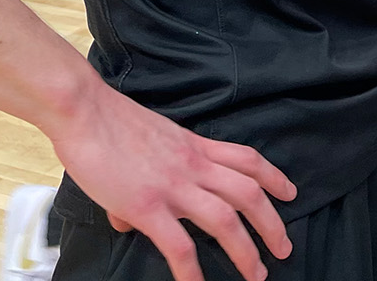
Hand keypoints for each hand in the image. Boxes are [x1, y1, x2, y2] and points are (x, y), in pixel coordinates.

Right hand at [50, 82, 294, 280]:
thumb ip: (150, 177)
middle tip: (284, 249)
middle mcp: (193, 165)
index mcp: (195, 146)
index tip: (290, 193)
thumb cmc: (110, 124)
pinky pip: (179, 244)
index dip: (274, 177)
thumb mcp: (148, 143)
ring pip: (225, 219)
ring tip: (256, 273)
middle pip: (248, 193)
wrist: (86, 111)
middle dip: (272, 223)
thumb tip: (127, 219)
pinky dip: (192, 270)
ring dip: (246, 250)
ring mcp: (173, 185)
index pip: (247, 160)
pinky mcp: (147, 205)